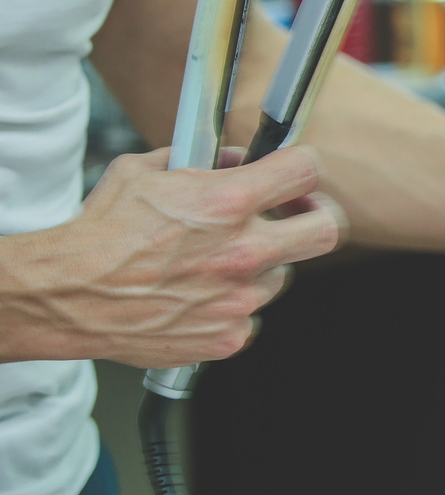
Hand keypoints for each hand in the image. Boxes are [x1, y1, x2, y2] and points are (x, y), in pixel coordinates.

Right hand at [0, 146, 344, 367]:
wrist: (68, 295)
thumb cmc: (101, 234)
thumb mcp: (146, 171)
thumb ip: (199, 160)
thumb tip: (232, 158)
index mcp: (227, 204)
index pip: (306, 171)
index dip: (303, 167)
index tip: (297, 175)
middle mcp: (243, 252)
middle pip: (326, 230)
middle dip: (316, 217)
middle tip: (295, 215)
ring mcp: (240, 298)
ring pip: (282, 275)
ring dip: (261, 265)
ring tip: (217, 261)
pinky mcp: (229, 336)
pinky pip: (252, 315)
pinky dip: (233, 305)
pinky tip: (201, 295)